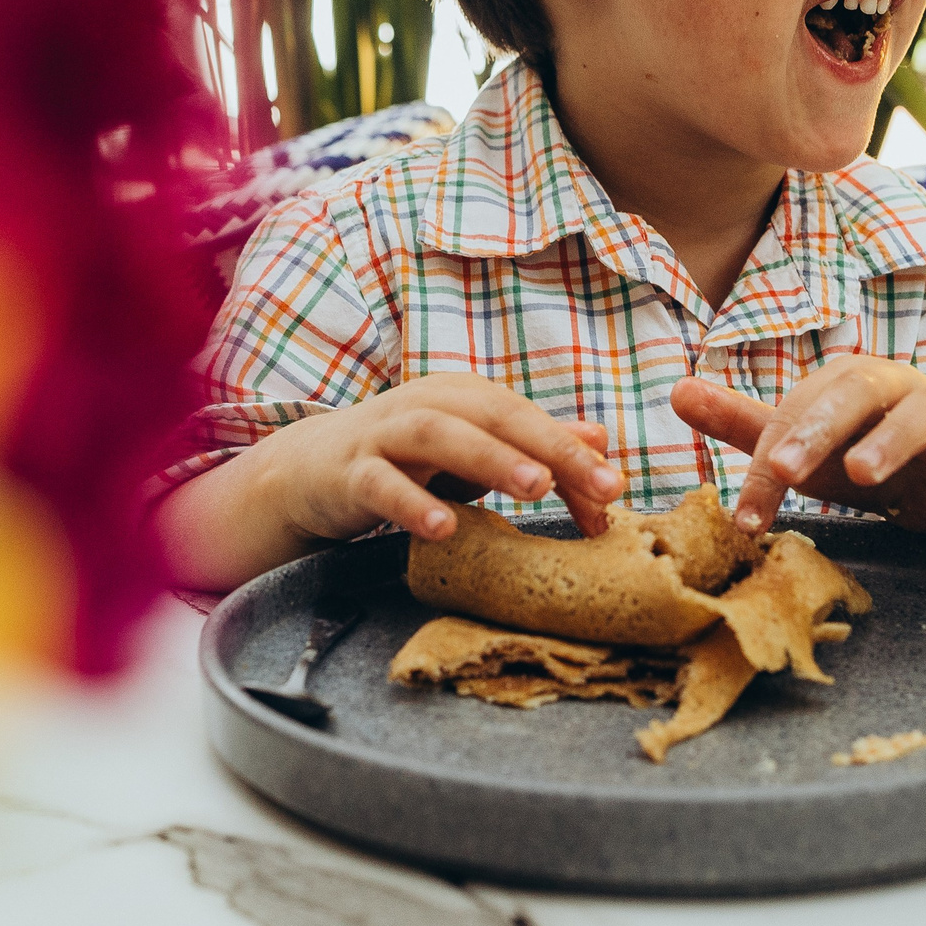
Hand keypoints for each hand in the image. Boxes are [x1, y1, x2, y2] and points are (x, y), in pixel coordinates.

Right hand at [254, 372, 623, 547]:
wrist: (311, 469)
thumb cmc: (405, 459)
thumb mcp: (471, 449)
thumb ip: (532, 444)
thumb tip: (600, 439)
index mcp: (462, 397)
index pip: (525, 418)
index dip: (572, 450)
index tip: (613, 488)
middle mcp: (426, 404)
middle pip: (491, 415)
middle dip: (547, 446)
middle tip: (597, 481)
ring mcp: (384, 434)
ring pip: (438, 436)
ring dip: (490, 459)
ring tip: (535, 490)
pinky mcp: (350, 471)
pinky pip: (381, 484)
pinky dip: (412, 503)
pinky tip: (444, 528)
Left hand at [668, 358, 925, 548]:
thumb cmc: (860, 458)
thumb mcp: (804, 447)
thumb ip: (746, 424)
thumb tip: (677, 390)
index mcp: (847, 381)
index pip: (801, 412)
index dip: (771, 458)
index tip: (746, 516)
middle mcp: (898, 388)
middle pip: (860, 392)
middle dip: (822, 426)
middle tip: (789, 468)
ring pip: (924, 416)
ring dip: (892, 441)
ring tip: (862, 472)